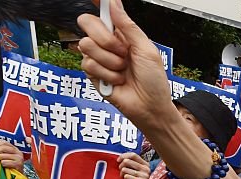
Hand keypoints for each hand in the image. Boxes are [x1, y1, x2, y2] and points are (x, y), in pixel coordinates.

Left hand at [0, 141, 24, 171]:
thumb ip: (0, 151)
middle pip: (3, 147)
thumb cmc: (9, 167)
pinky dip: (2, 165)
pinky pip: (4, 162)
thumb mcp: (5, 157)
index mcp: (14, 149)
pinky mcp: (19, 164)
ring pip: (2, 155)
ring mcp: (19, 158)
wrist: (17, 177)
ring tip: (1, 163)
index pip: (4, 142)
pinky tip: (4, 167)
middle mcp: (18, 152)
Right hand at [78, 0, 171, 126]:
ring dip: (110, 61)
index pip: (105, 12)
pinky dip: (107, 74)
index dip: (99, 2)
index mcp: (122, 34)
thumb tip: (114, 4)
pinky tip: (117, 80)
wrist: (150, 106)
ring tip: (123, 70)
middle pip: (86, 22)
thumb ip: (129, 27)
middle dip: (105, 38)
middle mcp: (107, 43)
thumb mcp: (147, 50)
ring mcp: (98, 57)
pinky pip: (89, 65)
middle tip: (122, 52)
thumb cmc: (154, 80)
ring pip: (86, 45)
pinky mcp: (92, 73)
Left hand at [117, 152, 152, 178]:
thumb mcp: (139, 170)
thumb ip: (133, 163)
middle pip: (127, 161)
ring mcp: (144, 175)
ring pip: (125, 169)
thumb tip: (120, 158)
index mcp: (145, 164)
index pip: (133, 155)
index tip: (118, 160)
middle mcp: (146, 169)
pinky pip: (126, 176)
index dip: (124, 156)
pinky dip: (124, 178)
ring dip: (122, 173)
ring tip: (124, 176)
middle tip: (121, 170)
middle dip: (121, 166)